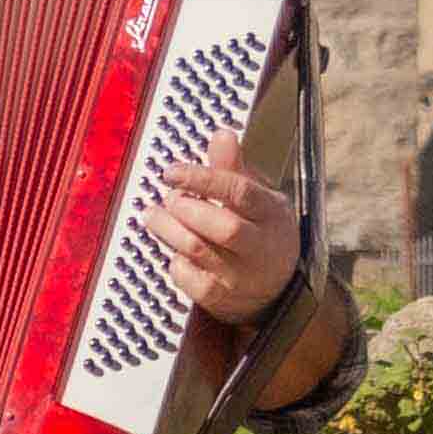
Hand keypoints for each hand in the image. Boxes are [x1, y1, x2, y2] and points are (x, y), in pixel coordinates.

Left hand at [147, 155, 307, 326]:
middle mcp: (260, 246)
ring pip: (199, 250)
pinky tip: (173, 250)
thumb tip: (221, 134)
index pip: (240, 192)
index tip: (172, 171)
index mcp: (272, 214)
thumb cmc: (263, 233)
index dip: (203, 178)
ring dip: (170, 229)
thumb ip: (235, 169)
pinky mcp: (220, 299)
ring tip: (153, 215)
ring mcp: (240, 276)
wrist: (279, 289)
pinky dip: (175, 262)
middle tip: (169, 197)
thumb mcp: (259, 198)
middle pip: (224, 226)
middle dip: (188, 208)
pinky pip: (188, 279)